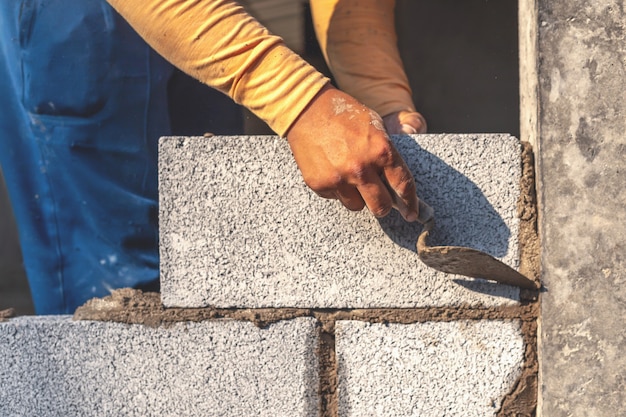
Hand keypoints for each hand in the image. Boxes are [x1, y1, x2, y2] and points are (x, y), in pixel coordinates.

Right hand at [285, 85, 420, 221]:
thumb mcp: (375, 125)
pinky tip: (332, 170)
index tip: (412, 214)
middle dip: (383, 206)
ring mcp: (339, 178)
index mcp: (381, 150)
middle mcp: (361, 168)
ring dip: (357, 196)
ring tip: (349, 176)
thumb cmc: (344, 115)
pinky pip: (336, 197)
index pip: (403, 185)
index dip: (410, 203)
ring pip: (357, 205)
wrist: (307, 109)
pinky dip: (337, 189)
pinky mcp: (320, 184)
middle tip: (381, 202)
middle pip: (381, 206)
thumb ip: (386, 154)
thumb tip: (395, 183)